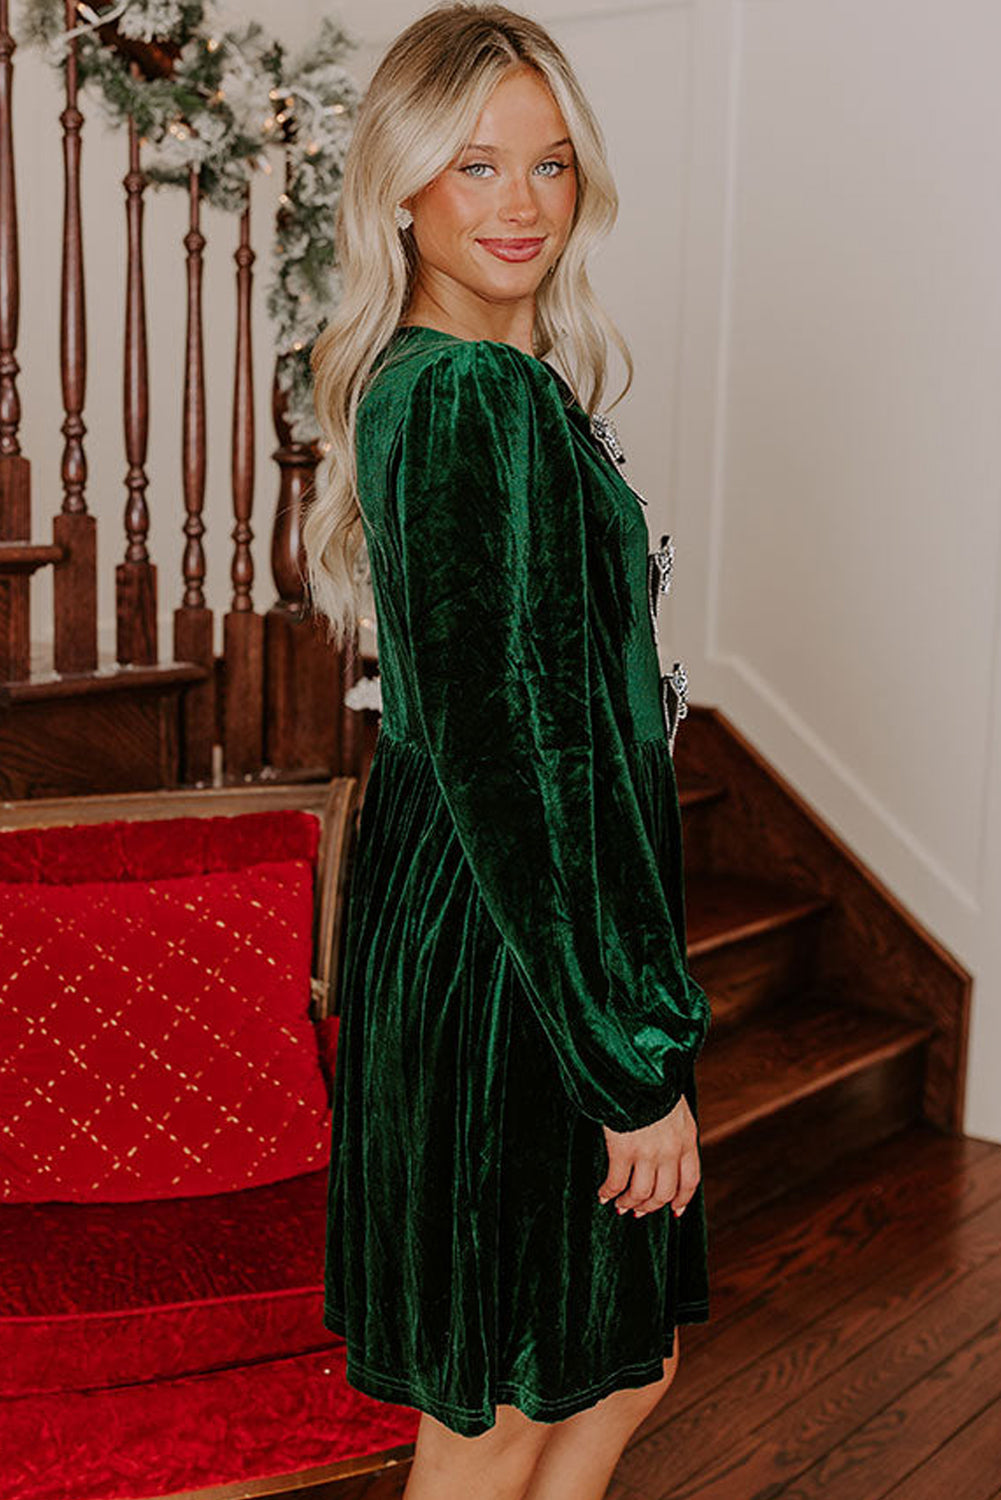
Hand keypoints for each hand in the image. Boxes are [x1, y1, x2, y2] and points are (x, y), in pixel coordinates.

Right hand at [597, 1095, 699, 1219]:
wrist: (637, 1069)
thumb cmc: (653, 1083)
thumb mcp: (676, 1106)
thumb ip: (675, 1130)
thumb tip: (668, 1148)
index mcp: (687, 1139)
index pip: (690, 1181)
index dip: (682, 1200)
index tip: (675, 1210)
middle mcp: (670, 1150)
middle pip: (664, 1193)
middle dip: (650, 1206)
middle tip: (638, 1210)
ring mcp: (647, 1152)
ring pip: (640, 1193)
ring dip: (629, 1203)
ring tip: (620, 1205)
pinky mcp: (623, 1150)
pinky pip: (616, 1182)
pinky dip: (608, 1192)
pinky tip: (602, 1194)